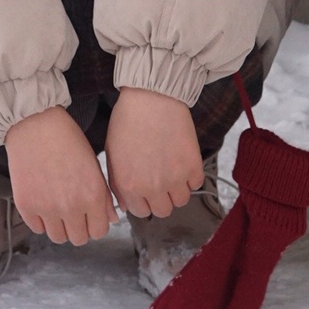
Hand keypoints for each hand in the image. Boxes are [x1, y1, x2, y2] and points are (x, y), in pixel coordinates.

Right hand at [4, 105, 118, 244]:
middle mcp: (71, 207)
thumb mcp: (94, 164)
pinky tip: (43, 201)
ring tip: (58, 208)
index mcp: (93, 195)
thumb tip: (110, 219)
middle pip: (79, 239)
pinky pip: (37, 229)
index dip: (96, 225)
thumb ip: (104, 196)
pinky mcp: (26, 206)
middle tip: (75, 213)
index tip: (91, 217)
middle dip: (79, 228)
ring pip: (58, 238)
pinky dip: (41, 220)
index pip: (99, 231)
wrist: (35, 124)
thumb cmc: (68, 139)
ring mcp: (47, 209)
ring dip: (60, 226)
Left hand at [105, 88, 203, 217]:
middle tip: (160, 180)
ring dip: (177, 189)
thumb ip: (118, 183)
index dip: (143, 200)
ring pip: (181, 200)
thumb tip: (126, 202)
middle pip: (163, 210)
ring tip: (173, 170)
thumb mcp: (112, 154)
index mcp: (129, 186)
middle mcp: (152, 188)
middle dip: (161, 197)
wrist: (152, 97)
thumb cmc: (128, 121)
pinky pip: (196, 183)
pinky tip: (183, 161)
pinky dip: (191, 176)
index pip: (140, 211)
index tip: (145, 189)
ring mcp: (175, 178)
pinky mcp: (193, 165)